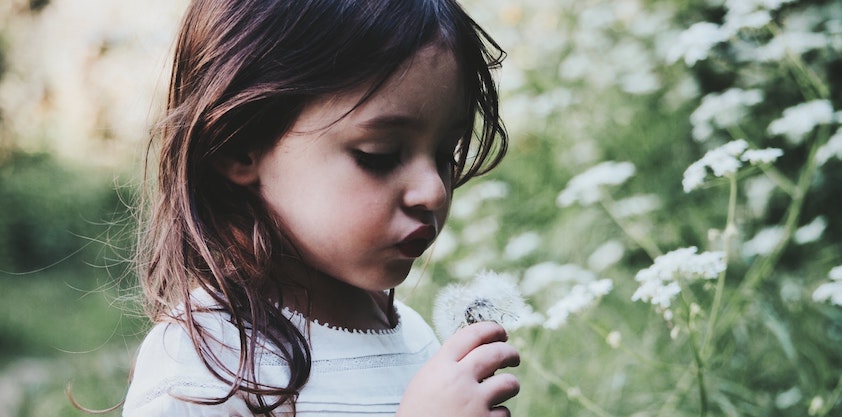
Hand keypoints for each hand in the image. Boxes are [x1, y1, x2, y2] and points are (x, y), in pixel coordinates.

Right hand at [397, 321, 520, 416]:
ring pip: (509, 383)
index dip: (491, 329)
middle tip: (513, 357)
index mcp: (441, 366)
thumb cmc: (416, 414)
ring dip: (510, 385)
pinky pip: (504, 412)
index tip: (499, 332)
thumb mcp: (424, 382)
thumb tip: (471, 355)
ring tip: (506, 388)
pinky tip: (488, 415)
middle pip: (496, 353)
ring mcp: (474, 402)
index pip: (472, 335)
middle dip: (510, 352)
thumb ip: (445, 366)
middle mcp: (459, 379)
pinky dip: (499, 414)